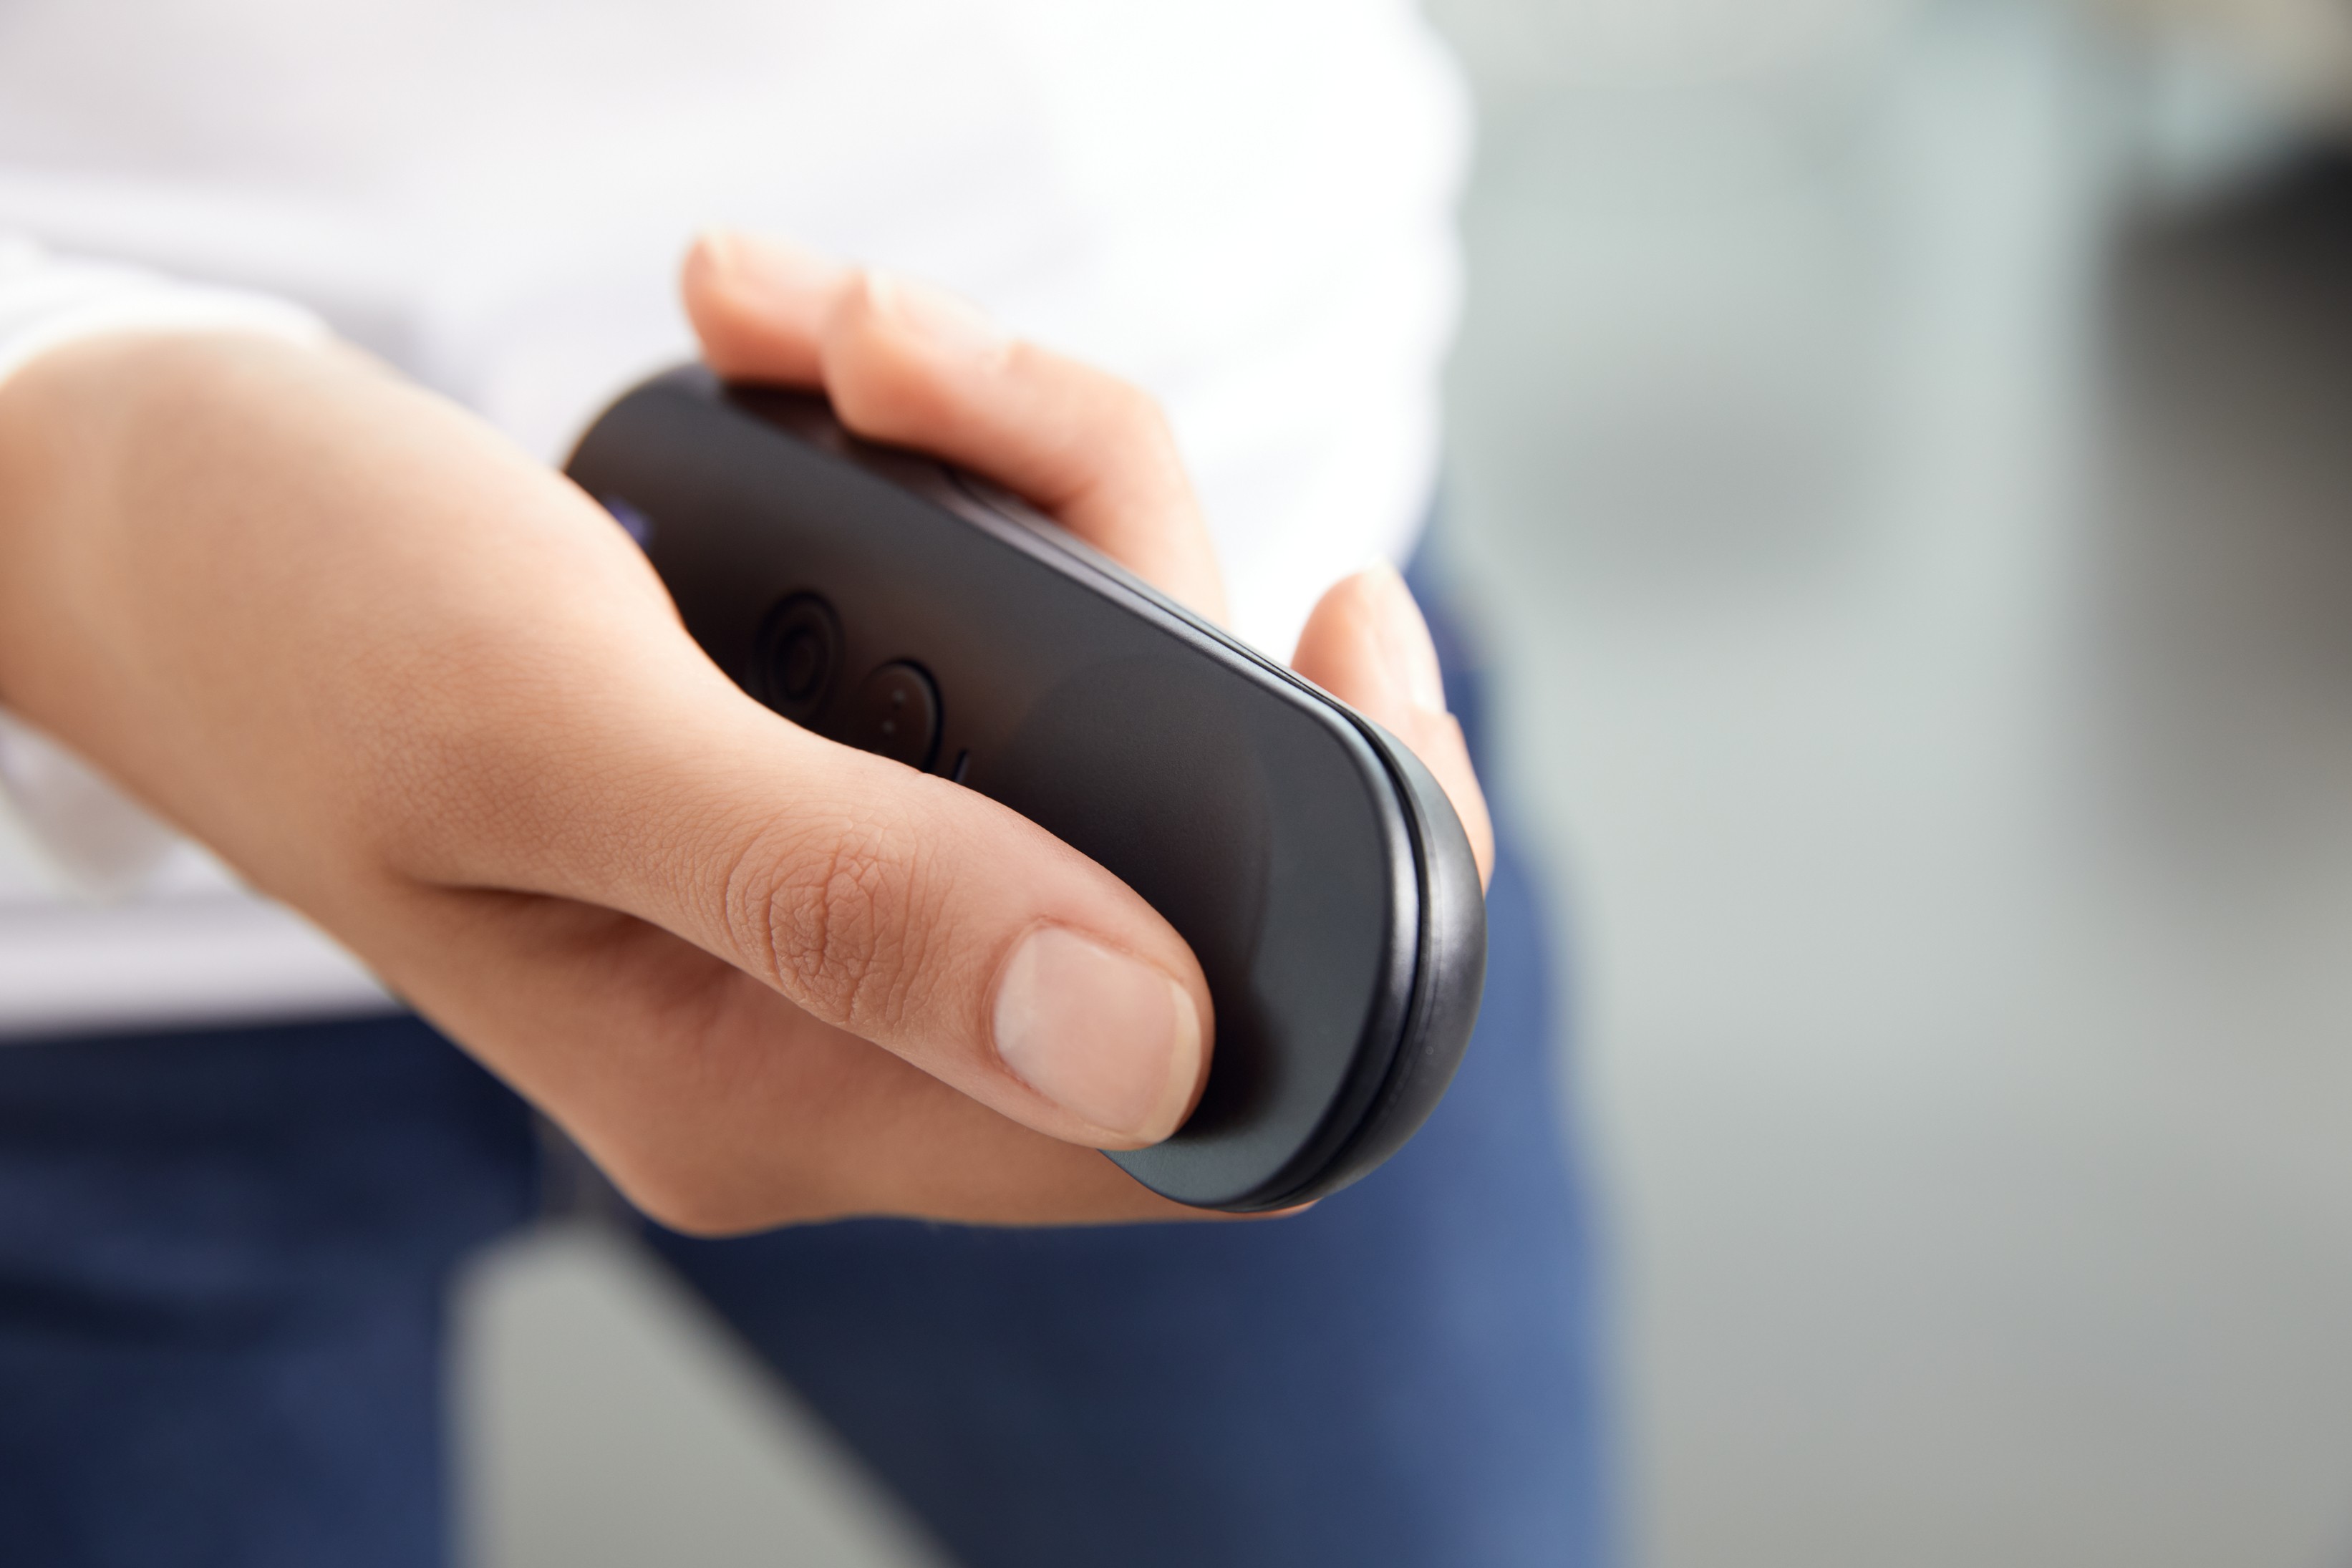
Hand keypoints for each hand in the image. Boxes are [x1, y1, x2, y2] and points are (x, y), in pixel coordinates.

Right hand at [0, 233, 1489, 1230]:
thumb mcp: (546, 732)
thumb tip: (1144, 1042)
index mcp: (779, 1092)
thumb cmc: (283, 610)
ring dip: (1021, 471)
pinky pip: (996, 614)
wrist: (145, 505)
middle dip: (1141, 580)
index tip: (1342, 634)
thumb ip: (843, 893)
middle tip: (979, 403)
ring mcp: (841, 882)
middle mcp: (843, 1021)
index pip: (1200, 1106)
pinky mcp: (826, 755)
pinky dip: (944, 453)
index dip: (1352, 903)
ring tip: (826, 332)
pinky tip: (798, 346)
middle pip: (1186, 854)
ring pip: (1101, 698)